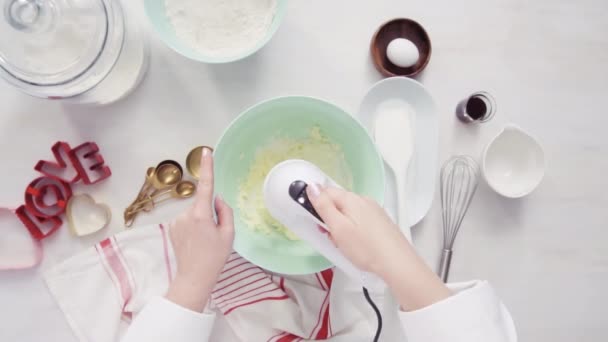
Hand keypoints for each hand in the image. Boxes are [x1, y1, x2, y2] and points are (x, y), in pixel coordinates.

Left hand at [166, 147, 234, 311]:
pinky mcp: (170, 227)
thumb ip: (225, 211)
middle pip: (202, 204)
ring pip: (194, 213)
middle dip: (209, 214)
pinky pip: (186, 220)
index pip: (206, 185)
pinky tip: (194, 242)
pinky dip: (192, 227)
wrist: (194, 277)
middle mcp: (186, 214)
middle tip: (214, 235)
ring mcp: (176, 221)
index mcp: (201, 214)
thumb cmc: (214, 257)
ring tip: (203, 241)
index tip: (206, 151)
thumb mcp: (228, 234)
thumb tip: (217, 198)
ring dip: (200, 222)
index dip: (207, 167)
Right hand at [306, 184, 407, 275]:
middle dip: (329, 219)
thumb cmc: (365, 248)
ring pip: (348, 213)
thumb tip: (311, 186)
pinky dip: (353, 230)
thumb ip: (324, 206)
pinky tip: (357, 245)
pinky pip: (360, 220)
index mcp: (351, 199)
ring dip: (341, 226)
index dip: (315, 204)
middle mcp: (364, 200)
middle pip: (337, 203)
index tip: (314, 221)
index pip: (325, 191)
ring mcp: (374, 210)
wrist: (397, 263)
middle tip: (331, 237)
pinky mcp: (381, 221)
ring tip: (344, 245)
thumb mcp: (338, 228)